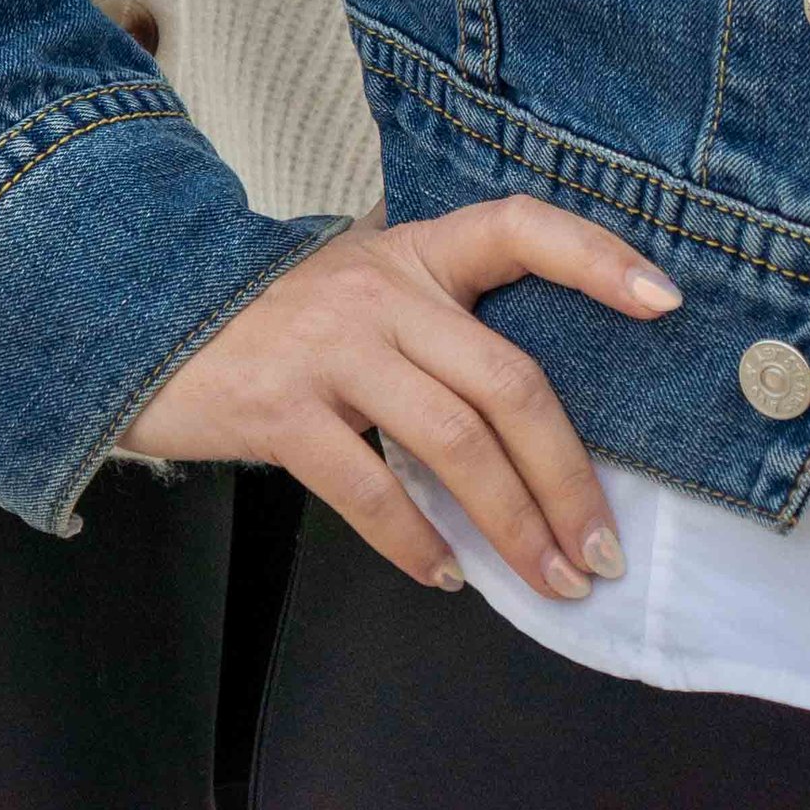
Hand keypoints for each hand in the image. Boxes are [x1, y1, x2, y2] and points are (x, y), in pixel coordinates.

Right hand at [125, 194, 678, 602]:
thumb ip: (435, 329)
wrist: (144, 320)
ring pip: (453, 442)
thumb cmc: (276, 321)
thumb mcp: (360, 292)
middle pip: (507, 381)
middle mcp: (381, 289)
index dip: (596, 256)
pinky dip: (417, 542)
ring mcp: (331, 346)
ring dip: (512, 526)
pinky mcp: (281, 408)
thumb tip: (535, 426)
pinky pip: (370, 488)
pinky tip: (446, 575)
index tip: (666, 302)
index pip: (520, 226)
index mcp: (414, 252)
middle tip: (603, 552)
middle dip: (567, 478)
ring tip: (550, 582)